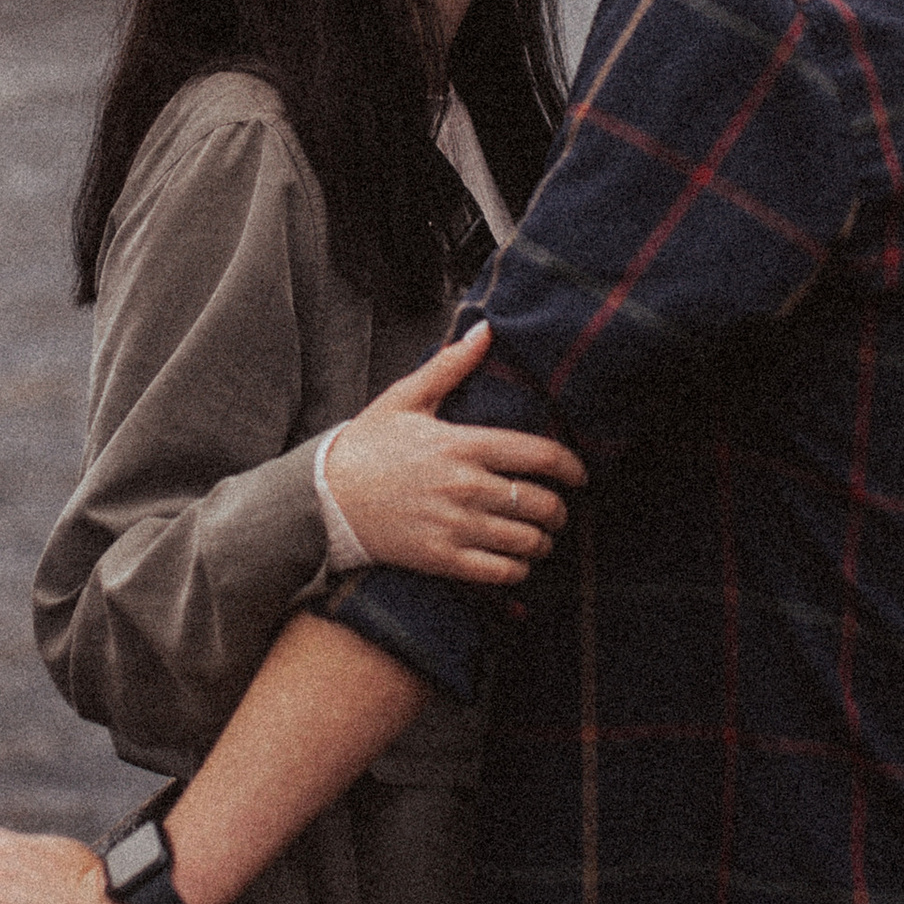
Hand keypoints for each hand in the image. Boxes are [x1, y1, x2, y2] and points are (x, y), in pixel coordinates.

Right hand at [323, 322, 586, 585]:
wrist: (324, 498)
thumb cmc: (367, 446)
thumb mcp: (405, 399)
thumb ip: (450, 366)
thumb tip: (486, 330)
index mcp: (462, 444)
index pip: (538, 455)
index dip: (570, 466)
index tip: (580, 475)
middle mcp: (465, 486)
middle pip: (540, 503)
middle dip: (559, 510)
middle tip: (557, 511)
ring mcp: (454, 526)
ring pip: (525, 541)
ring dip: (541, 542)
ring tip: (539, 538)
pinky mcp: (442, 559)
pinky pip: (500, 572)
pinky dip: (517, 569)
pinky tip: (514, 562)